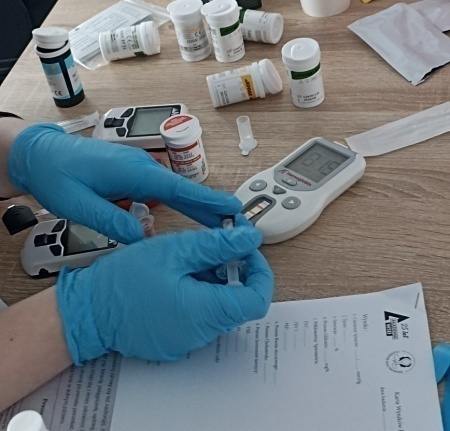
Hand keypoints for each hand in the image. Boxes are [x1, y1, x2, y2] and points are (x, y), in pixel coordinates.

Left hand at [8, 124, 240, 242]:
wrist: (41, 155)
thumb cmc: (58, 175)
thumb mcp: (79, 205)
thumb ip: (111, 222)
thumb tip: (142, 238)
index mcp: (134, 173)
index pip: (179, 188)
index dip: (208, 200)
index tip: (233, 208)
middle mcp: (141, 168)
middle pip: (184, 189)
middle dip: (211, 206)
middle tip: (237, 222)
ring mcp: (138, 170)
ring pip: (175, 191)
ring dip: (196, 207)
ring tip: (219, 225)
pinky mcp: (132, 175)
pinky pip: (162, 191)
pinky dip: (179, 203)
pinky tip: (187, 217)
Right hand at [56, 225, 273, 363]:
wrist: (86, 310)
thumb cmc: (123, 280)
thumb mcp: (174, 250)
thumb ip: (217, 244)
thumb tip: (249, 238)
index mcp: (206, 312)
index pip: (258, 298)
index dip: (260, 269)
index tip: (246, 248)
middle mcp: (201, 333)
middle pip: (239, 301)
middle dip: (235, 268)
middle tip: (218, 242)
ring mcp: (187, 340)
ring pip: (218, 306)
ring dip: (215, 278)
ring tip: (191, 255)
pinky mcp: (174, 339)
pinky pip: (199, 315)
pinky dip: (198, 292)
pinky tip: (178, 273)